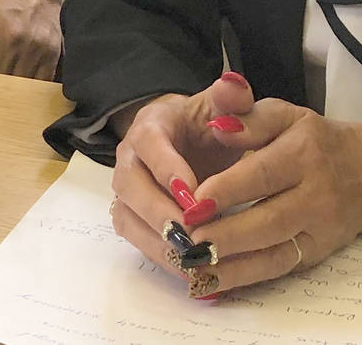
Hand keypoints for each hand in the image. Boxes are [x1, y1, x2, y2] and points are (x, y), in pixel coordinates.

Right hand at [107, 73, 258, 291]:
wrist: (181, 138)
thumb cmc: (203, 124)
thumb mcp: (218, 106)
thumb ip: (229, 98)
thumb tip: (235, 85)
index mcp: (149, 129)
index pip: (150, 147)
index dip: (168, 171)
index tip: (194, 196)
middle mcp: (129, 160)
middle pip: (131, 189)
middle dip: (160, 215)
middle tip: (192, 237)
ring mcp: (127, 192)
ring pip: (129, 219)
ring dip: (158, 243)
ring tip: (192, 263)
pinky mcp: (133, 217)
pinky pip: (138, 241)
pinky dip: (162, 260)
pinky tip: (194, 276)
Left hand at [110, 79, 361, 297]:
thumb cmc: (315, 140)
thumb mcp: (285, 115)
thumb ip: (249, 118)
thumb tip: (217, 126)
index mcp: (302, 154)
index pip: (261, 175)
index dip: (227, 190)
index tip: (194, 202)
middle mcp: (315, 195)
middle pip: (268, 220)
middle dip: (226, 234)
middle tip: (188, 241)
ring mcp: (319, 229)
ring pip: (274, 252)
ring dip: (232, 264)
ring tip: (194, 265)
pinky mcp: (316, 253)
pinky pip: (279, 268)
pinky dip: (245, 278)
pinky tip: (213, 281)